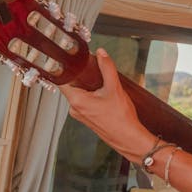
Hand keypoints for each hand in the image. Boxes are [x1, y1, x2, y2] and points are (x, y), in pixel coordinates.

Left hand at [60, 48, 155, 162]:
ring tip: (104, 83)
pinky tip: (106, 94)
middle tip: (94, 68)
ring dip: (89, 85)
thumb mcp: (114, 88)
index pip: (62, 79)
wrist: (129, 138)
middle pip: (72, 85)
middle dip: (83, 75)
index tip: (74, 60)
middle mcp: (75, 109)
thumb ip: (107, 68)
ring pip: (80, 93)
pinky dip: (93, 94)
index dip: (67, 68)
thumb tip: (101, 54)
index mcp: (77, 101)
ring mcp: (81, 114)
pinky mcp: (88, 118)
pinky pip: (86, 101)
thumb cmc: (121, 118)